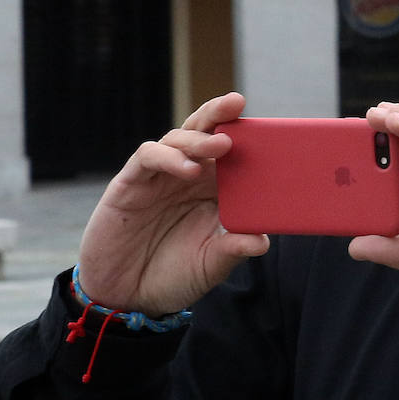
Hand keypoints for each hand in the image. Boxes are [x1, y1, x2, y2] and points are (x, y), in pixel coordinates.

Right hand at [76, 93, 269, 315]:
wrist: (125, 296)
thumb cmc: (172, 275)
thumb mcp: (210, 265)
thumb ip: (234, 250)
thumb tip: (263, 240)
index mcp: (212, 191)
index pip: (231, 154)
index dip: (247, 137)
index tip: (272, 129)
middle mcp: (186, 177)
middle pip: (204, 134)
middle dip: (220, 115)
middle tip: (238, 102)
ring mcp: (158, 178)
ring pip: (176, 139)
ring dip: (198, 138)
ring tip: (221, 144)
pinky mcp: (130, 184)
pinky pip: (148, 157)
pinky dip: (168, 157)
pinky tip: (187, 169)